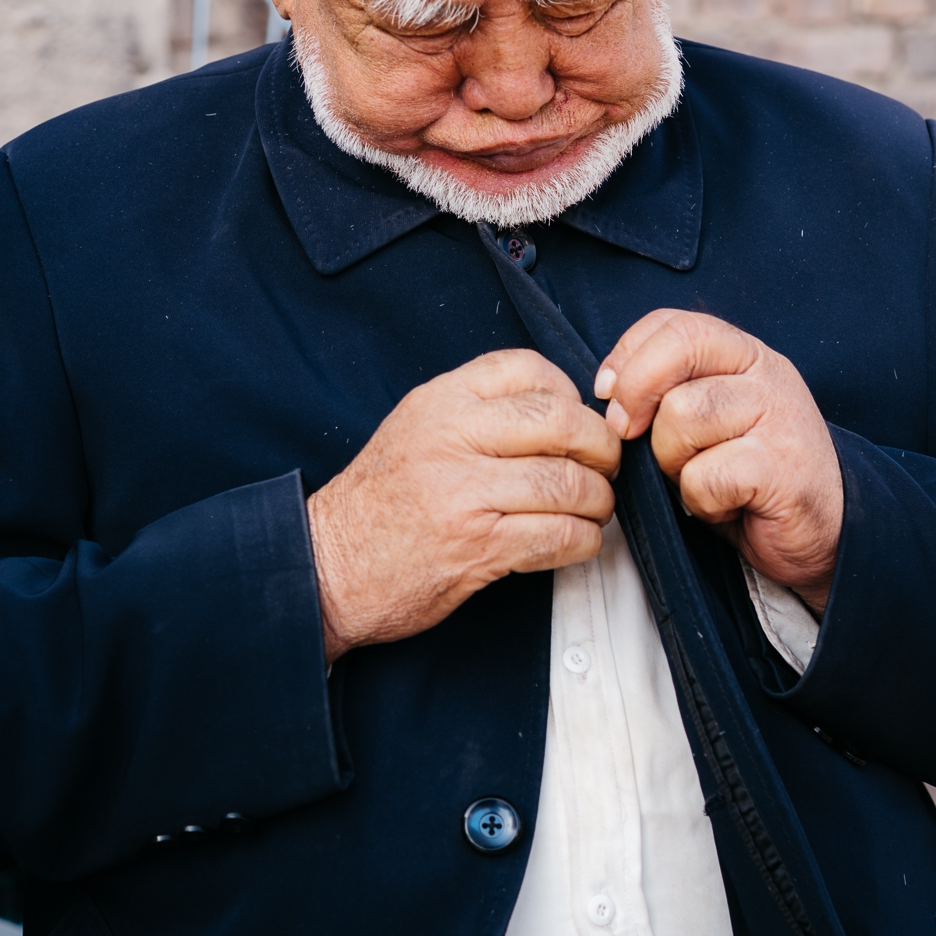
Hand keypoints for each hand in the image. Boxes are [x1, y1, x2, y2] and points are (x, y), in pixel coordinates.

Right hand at [308, 349, 620, 661]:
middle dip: (600, 446)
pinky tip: (578, 540)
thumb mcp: (415, 428)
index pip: (527, 369)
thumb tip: (560, 409)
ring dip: (597, 500)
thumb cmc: (378, 502)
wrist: (329, 565)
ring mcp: (465, 492)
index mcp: (440, 402)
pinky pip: (557, 535)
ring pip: (567, 482)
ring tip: (594, 508)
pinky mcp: (478, 546)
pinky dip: (583, 540)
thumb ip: (477, 412)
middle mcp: (452, 438)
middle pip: (561, 421)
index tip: (578, 420)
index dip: (570, 393)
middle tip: (606, 465)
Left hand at [594, 311, 842, 609]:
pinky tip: (727, 505)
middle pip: (674, 357)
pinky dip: (701, 501)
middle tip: (631, 435)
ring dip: (673, 461)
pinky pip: (705, 476)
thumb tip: (609, 391)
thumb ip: (671, 391)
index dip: (628, 355)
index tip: (608, 393)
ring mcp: (779, 417)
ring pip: (681, 417)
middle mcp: (766, 374)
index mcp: (745, 355)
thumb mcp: (710, 420)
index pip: (676, 323)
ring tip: (702, 478)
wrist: (826, 530)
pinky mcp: (782, 468)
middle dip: (636, 396)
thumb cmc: (753, 476)